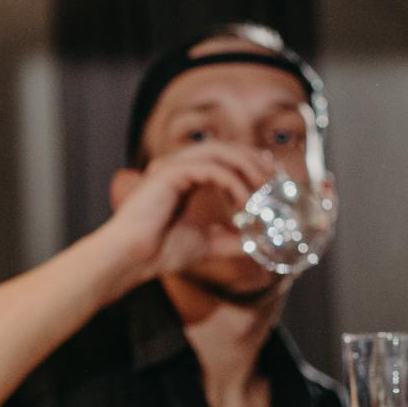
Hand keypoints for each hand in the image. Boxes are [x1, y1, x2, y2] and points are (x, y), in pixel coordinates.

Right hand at [94, 144, 273, 287]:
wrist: (133, 260)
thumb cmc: (160, 251)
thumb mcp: (207, 244)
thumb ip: (230, 239)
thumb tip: (256, 243)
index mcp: (185, 177)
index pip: (223, 157)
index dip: (250, 161)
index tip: (272, 176)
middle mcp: (178, 166)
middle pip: (225, 147)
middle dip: (253, 159)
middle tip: (274, 178)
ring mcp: (173, 167)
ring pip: (219, 151)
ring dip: (246, 166)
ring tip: (263, 188)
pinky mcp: (170, 173)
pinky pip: (211, 168)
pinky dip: (232, 182)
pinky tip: (243, 201)